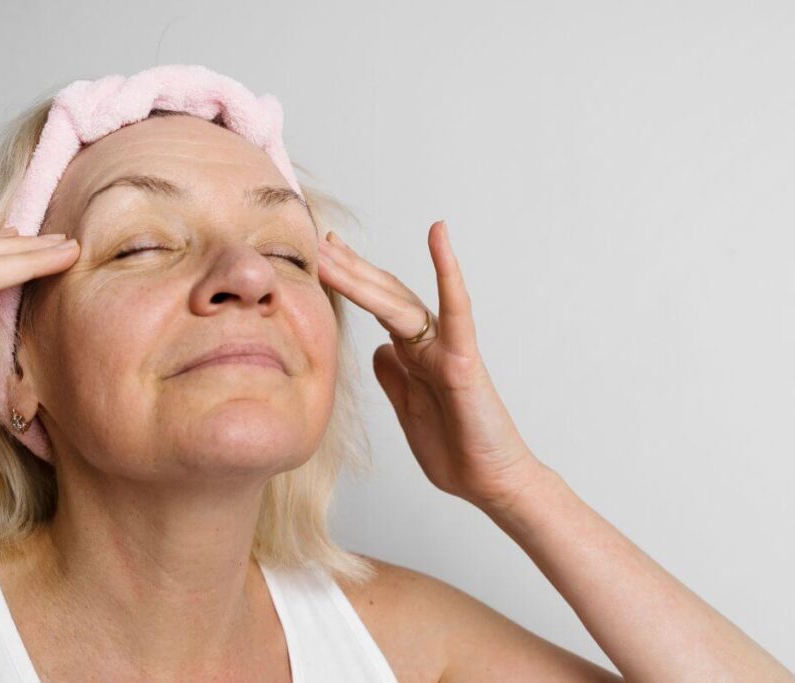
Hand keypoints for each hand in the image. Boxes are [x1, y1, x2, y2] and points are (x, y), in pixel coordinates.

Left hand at [316, 220, 544, 513]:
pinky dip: (447, 272)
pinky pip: (456, 310)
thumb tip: (378, 348)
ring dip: (365, 274)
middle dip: (348, 269)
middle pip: (384, 295)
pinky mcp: (463, 359)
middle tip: (317, 240)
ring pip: (401, 301)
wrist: (489, 482)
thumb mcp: (408, 409)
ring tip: (334, 248)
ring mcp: (446, 347)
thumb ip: (394, 376)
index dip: (350, 280)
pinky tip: (439, 236)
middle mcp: (428, 344)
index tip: (323, 255)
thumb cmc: (455, 449)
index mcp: (413, 355)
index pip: (377, 308)